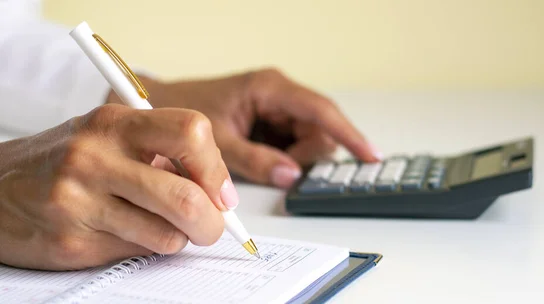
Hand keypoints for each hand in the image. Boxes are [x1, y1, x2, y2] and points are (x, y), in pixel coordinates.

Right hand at [0, 104, 235, 269]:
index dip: (217, 168)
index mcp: (114, 123)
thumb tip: (220, 192)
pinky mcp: (72, 241)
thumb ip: (163, 154)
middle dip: (213, 222)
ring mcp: (80, 202)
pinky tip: (124, 232)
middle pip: (187, 197)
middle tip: (212, 225)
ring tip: (159, 225)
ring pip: (168, 235)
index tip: (222, 192)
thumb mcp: (110, 137)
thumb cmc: (65, 161)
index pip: (191, 132)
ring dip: (178, 238)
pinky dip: (145, 248)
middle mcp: (96, 158)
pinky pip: (137, 253)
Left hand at [125, 68, 381, 187]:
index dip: (348, 133)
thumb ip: (255, 160)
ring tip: (256, 159)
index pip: (321, 111)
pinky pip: (292, 144)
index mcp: (270, 88)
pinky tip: (259, 158)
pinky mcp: (271, 123)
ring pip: (308, 140)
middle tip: (273, 167)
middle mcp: (279, 96)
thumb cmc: (185, 112)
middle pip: (319, 130)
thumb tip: (290, 175)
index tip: (369, 155)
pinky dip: (283, 159)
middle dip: (305, 155)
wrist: (161, 107)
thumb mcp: (218, 142)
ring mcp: (277, 110)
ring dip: (292, 159)